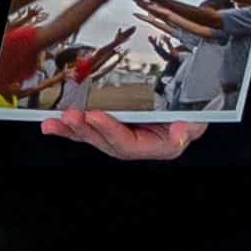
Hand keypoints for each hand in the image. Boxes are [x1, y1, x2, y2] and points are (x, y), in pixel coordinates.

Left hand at [42, 104, 201, 161]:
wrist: (196, 103)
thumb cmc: (196, 110)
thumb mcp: (199, 117)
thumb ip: (188, 128)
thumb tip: (179, 131)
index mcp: (160, 146)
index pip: (130, 143)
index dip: (111, 131)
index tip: (95, 116)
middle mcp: (139, 145)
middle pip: (106, 143)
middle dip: (85, 130)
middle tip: (69, 117)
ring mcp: (125, 137)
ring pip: (94, 138)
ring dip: (71, 131)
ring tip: (52, 124)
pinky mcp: (113, 128)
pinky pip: (90, 130)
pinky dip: (71, 127)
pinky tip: (52, 124)